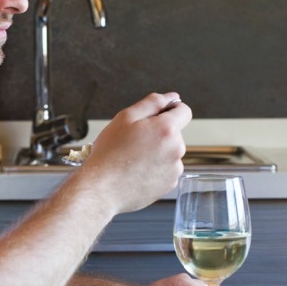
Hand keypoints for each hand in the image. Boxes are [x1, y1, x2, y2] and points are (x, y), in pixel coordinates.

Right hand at [80, 92, 190, 214]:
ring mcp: (174, 170)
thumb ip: (152, 103)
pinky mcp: (170, 185)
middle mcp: (176, 150)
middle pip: (175, 133)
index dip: (171, 109)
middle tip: (134, 142)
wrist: (101, 188)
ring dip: (157, 152)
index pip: (184, 111)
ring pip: (170, 153)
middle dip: (159, 134)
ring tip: (133, 160)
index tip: (158, 116)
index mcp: (167, 130)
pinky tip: (137, 172)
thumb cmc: (110, 153)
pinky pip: (166, 170)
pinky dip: (155, 169)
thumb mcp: (126, 118)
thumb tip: (172, 97)